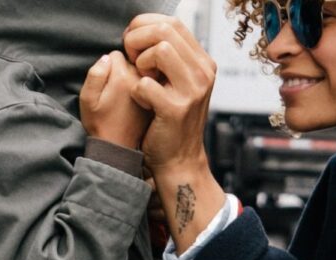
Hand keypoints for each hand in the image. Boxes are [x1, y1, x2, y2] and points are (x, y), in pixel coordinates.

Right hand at [81, 51, 150, 149]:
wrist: (120, 148)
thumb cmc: (100, 123)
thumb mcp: (88, 100)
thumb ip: (95, 74)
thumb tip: (108, 57)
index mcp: (122, 75)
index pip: (116, 54)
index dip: (108, 67)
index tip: (107, 84)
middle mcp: (141, 78)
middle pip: (133, 59)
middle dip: (124, 69)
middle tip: (117, 92)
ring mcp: (153, 87)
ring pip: (144, 70)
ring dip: (136, 78)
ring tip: (128, 98)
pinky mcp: (160, 96)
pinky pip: (153, 82)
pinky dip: (147, 87)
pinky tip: (140, 101)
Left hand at [124, 14, 225, 253]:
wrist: (179, 159)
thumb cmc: (170, 119)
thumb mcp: (179, 82)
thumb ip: (170, 56)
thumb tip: (146, 29)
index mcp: (203, 62)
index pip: (172, 23)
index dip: (144, 26)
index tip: (133, 44)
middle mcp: (204, 73)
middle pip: (165, 30)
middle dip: (138, 40)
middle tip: (132, 60)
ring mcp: (193, 91)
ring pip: (160, 50)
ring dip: (140, 63)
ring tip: (140, 79)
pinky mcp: (176, 109)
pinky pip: (145, 84)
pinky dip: (136, 92)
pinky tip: (143, 102)